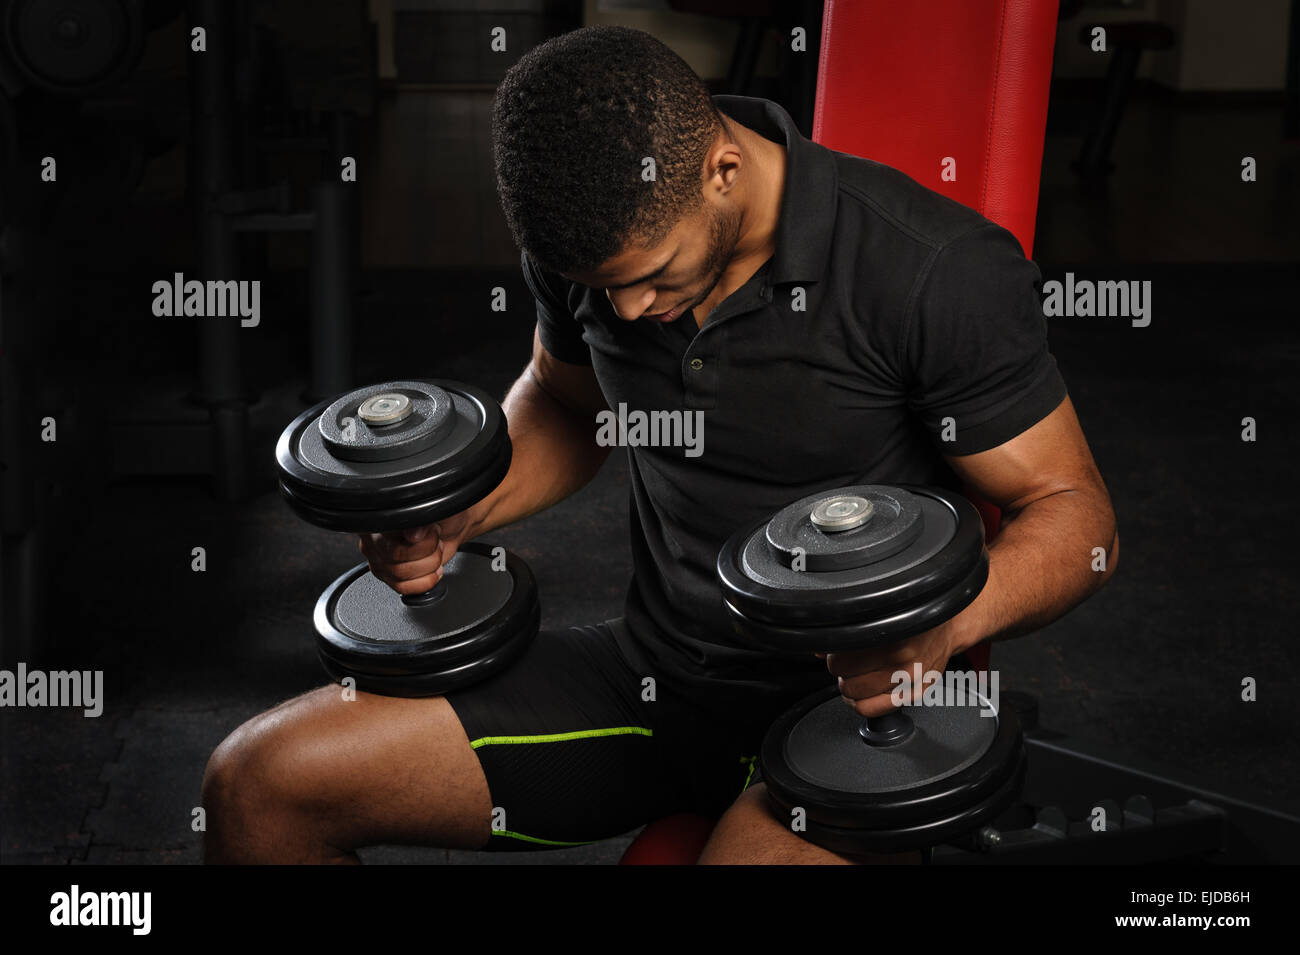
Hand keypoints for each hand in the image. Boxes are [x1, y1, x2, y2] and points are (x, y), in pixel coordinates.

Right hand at [357, 509, 474, 596]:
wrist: (450, 528)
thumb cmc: (441, 515)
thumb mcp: (436, 508)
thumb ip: (422, 518)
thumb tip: (413, 534)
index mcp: (381, 516)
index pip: (387, 531)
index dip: (415, 536)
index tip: (430, 529)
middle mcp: (374, 538)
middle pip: (394, 555)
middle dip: (426, 549)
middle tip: (435, 539)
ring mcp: (379, 559)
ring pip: (399, 573)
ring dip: (429, 564)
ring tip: (435, 552)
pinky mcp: (389, 576)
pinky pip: (403, 588)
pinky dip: (425, 581)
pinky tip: (433, 570)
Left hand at [823, 620, 962, 717]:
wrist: (949, 627)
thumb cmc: (913, 620)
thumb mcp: (881, 618)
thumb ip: (850, 633)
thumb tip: (819, 649)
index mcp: (890, 637)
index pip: (840, 660)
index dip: (834, 656)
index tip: (839, 652)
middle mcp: (902, 660)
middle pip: (846, 679)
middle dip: (842, 671)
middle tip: (849, 663)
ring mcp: (910, 681)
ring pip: (856, 698)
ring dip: (850, 688)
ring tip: (856, 676)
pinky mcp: (915, 695)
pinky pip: (872, 711)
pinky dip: (860, 705)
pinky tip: (861, 694)